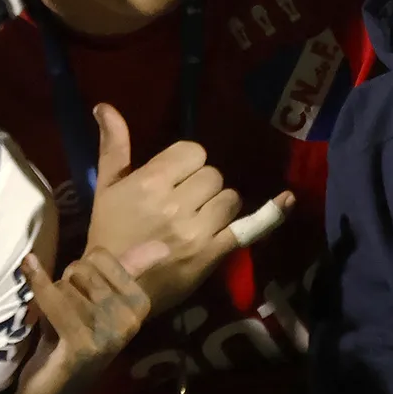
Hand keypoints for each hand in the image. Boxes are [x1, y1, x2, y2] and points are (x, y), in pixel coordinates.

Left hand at [17, 242, 167, 393]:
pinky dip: (37, 285)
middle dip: (65, 285)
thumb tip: (162, 245)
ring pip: (65, 283)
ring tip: (58, 327)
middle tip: (67, 315)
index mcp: (140, 304)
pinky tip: (28, 270)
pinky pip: (54, 298)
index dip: (81, 272)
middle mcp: (131, 318)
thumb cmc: (73, 342)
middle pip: (82, 268)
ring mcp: (109, 332)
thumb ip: (127, 271)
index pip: (101, 256)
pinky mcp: (83, 343)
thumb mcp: (100, 303)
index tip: (83, 299)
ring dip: (51, 300)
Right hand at [84, 105, 291, 312]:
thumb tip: (106, 105)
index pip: (193, 152)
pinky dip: (268, 215)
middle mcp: (176, 203)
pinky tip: (286, 200)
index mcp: (150, 182)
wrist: (113, 288)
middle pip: (213, 174)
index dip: (187, 164)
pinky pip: (248, 227)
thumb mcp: (106, 188)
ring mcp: (197, 230)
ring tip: (201, 221)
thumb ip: (114, 147)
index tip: (175, 180)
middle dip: (202, 186)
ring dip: (220, 206)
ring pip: (230, 198)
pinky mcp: (213, 254)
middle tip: (185, 205)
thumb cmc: (108, 235)